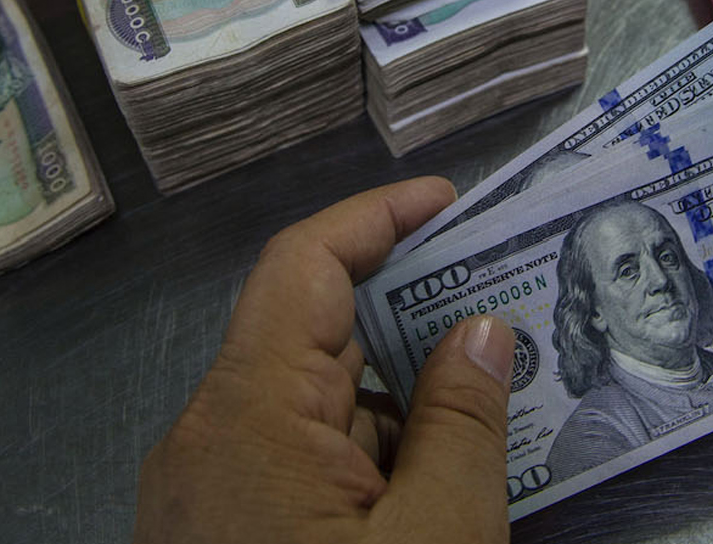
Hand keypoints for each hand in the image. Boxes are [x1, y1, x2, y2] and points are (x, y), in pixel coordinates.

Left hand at [134, 177, 516, 543]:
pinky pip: (296, 463)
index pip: (303, 266)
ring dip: (396, 397)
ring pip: (311, 409)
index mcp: (248, 417)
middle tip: (507, 305)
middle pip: (313, 336)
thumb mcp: (434, 538)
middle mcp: (209, 438)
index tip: (448, 201)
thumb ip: (461, 429)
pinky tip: (435, 477)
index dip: (376, 218)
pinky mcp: (217, 531)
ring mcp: (206, 490)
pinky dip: (365, 454)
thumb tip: (481, 334)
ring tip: (494, 402)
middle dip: (411, 315)